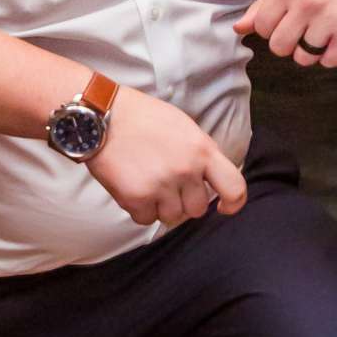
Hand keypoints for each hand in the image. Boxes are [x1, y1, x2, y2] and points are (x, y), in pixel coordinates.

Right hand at [87, 88, 246, 226]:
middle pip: (197, 209)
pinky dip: (139, 209)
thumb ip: (200, 153)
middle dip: (184, 201)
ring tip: (147, 183)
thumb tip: (211, 179)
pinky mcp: (137, 198)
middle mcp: (186, 170)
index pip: (234, 187)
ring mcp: (162, 185)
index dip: (233, 204)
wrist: (101, 116)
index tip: (223, 207)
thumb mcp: (183, 126)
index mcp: (202, 150)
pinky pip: (146, 220)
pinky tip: (131, 188)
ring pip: (172, 217)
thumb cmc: (142, 118)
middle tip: (166, 184)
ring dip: (160, 206)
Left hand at [234, 0, 336, 68]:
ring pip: (303, 58)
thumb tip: (239, 28)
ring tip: (326, 30)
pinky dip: (333, 54)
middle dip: (290, 43)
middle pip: (279, 47)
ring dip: (312, 51)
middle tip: (307, 29)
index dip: (273, 30)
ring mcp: (329, 20)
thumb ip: (264, 7)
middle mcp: (307, 3)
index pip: (262, 28)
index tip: (288, 21)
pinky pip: (328, 62)